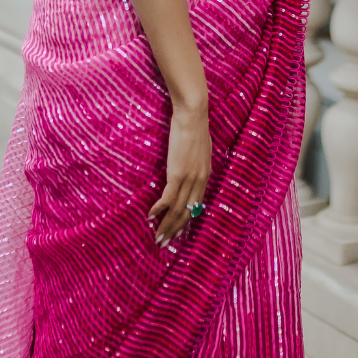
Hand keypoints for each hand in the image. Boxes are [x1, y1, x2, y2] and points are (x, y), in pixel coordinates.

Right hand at [148, 102, 211, 244]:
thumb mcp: (199, 148)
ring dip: (167, 226)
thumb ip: (195, 161)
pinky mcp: (178, 174)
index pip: (196, 206)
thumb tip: (187, 165)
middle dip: (175, 230)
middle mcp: (200, 181)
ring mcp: (189, 179)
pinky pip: (168, 198)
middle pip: (188, 213)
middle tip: (164, 243)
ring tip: (157, 238)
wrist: (194, 115)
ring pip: (178, 210)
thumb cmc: (194, 126)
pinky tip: (151, 217)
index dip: (186, 221)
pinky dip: (159, 209)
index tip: (177, 233)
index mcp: (206, 175)